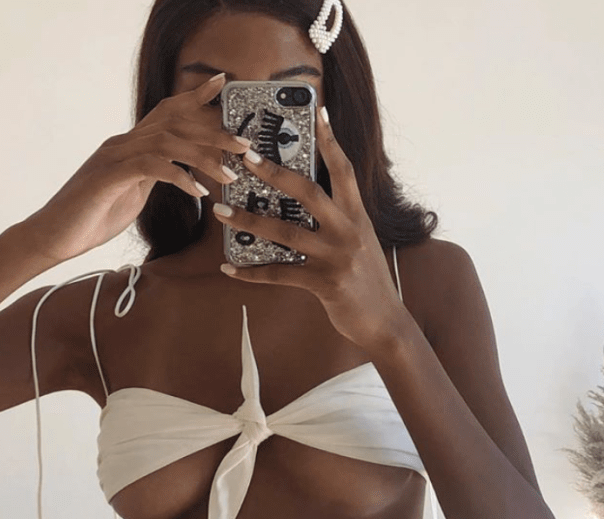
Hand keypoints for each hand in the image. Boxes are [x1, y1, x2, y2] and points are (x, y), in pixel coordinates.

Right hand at [20, 74, 250, 263]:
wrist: (53, 235)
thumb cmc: (91, 218)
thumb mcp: (132, 195)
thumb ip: (153, 179)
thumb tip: (179, 175)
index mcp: (129, 146)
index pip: (166, 112)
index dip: (194, 97)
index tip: (221, 85)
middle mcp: (122, 143)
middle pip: (174, 122)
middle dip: (212, 130)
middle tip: (243, 145)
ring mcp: (114, 157)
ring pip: (167, 141)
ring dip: (203, 156)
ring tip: (229, 174)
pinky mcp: (109, 176)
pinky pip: (151, 167)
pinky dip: (179, 177)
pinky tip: (198, 193)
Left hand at [212, 106, 406, 350]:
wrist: (384, 322)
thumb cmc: (366, 280)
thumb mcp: (359, 242)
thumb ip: (338, 221)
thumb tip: (303, 203)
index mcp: (358, 216)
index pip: (344, 170)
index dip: (330, 140)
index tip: (318, 110)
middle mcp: (348, 231)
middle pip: (309, 192)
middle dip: (275, 172)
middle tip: (245, 156)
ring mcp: (336, 257)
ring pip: (285, 233)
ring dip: (248, 221)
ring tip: (219, 210)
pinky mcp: (324, 283)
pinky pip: (280, 274)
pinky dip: (251, 272)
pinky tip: (229, 268)